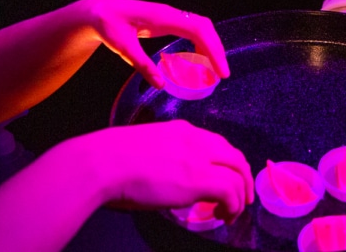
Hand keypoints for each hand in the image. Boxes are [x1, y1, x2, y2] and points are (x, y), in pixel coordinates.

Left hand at [60, 0, 229, 88]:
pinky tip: (199, 59)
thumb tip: (161, 85)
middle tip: (222, 75)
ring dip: (210, 46)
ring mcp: (171, 16)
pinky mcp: (168, 20)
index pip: (198, 30)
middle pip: (205, 27)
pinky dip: (201, 43)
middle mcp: (171, 14)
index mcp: (163, 17)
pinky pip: (192, 29)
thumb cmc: (108, 25)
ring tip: (214, 69)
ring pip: (201, 27)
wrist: (99, 10)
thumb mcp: (122, 47)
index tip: (220, 70)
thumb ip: (142, 64)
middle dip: (217, 50)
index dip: (212, 49)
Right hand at [61, 120, 253, 221]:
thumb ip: (161, 157)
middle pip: (235, 157)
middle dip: (244, 178)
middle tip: (242, 198)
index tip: (226, 179)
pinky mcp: (197, 179)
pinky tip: (223, 215)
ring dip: (240, 196)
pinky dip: (233, 206)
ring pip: (238, 174)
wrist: (101, 164)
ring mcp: (197, 158)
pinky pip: (230, 191)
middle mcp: (195, 140)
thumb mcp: (144, 149)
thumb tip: (164, 175)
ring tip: (232, 213)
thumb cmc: (109, 160)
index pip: (217, 144)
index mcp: (181, 131)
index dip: (227, 164)